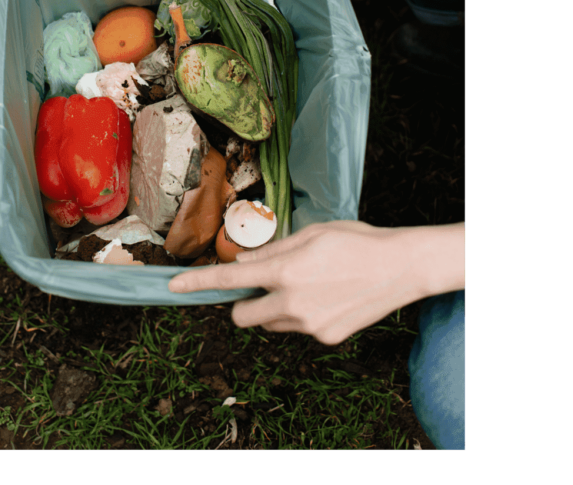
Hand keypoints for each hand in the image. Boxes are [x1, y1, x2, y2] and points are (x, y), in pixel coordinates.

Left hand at [168, 221, 464, 344]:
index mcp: (285, 270)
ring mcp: (309, 326)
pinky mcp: (325, 338)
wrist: (398, 267)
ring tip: (307, 285)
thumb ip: (273, 251)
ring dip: (274, 308)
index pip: (231, 279)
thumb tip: (245, 261)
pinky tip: (327, 297)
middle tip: (261, 286)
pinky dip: (301, 316)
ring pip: (271, 323)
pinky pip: (298, 329)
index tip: (174, 288)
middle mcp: (292, 303)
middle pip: (242, 316)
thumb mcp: (311, 234)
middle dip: (242, 304)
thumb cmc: (354, 241)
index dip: (199, 283)